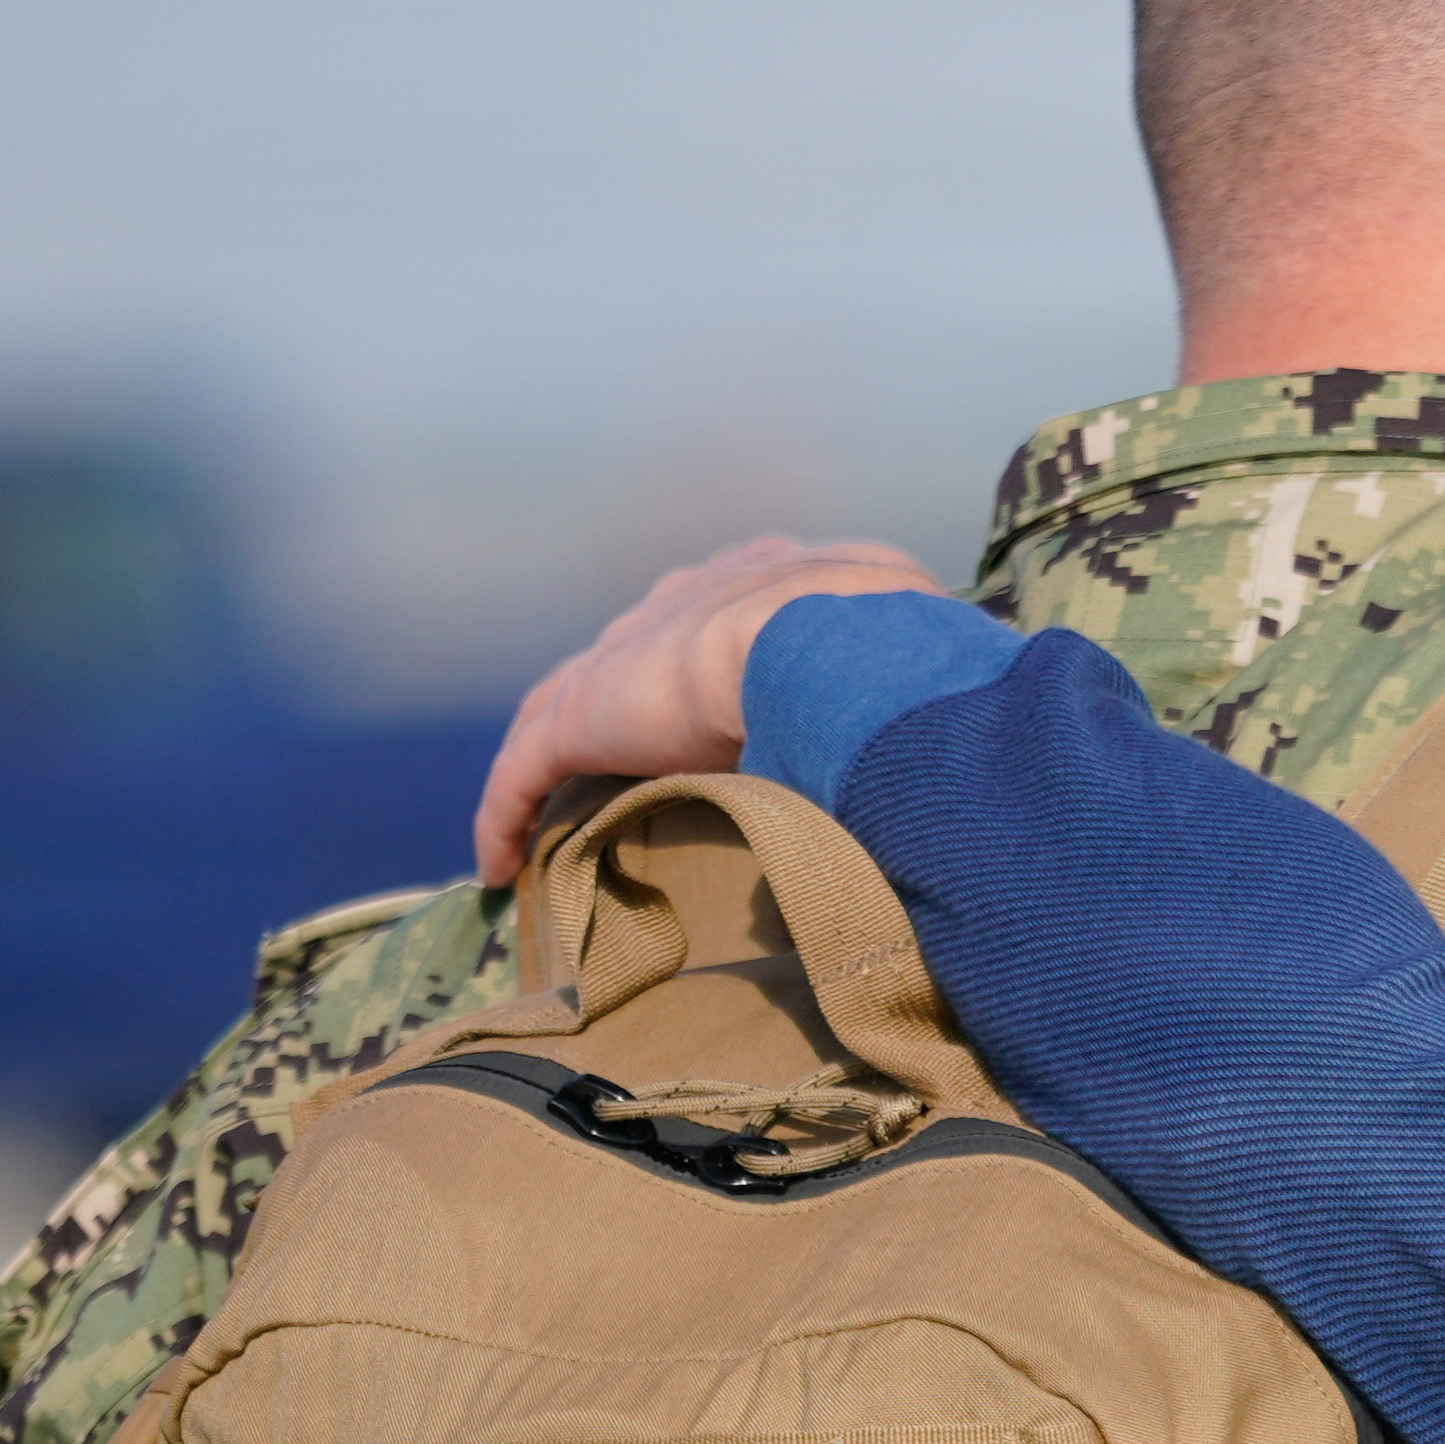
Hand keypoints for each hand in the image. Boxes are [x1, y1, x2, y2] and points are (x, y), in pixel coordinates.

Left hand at [467, 535, 941, 880]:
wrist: (823, 641)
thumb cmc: (886, 641)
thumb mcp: (915, 632)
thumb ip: (910, 654)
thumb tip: (945, 686)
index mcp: (759, 578)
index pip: (713, 619)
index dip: (701, 665)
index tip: (705, 716)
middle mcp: (680, 600)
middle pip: (625, 656)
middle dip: (612, 705)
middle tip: (611, 769)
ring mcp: (625, 654)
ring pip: (559, 710)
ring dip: (545, 762)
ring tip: (534, 823)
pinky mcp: (583, 713)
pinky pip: (522, 769)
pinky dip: (506, 813)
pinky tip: (499, 865)